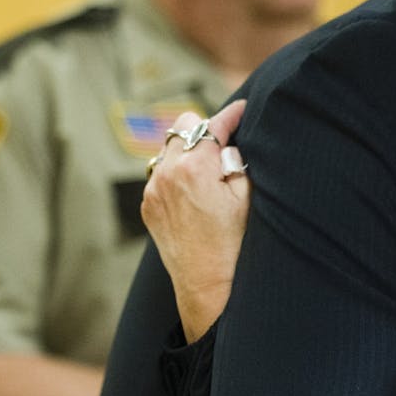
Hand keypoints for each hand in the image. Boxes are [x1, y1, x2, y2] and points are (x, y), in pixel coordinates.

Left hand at [142, 100, 248, 340]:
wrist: (208, 286)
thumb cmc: (235, 244)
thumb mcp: (247, 197)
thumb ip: (237, 161)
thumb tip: (228, 144)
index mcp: (196, 168)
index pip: (214, 125)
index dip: (232, 114)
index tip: (243, 109)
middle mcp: (168, 174)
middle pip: (183, 126)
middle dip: (204, 130)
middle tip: (224, 144)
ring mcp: (153, 190)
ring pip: (169, 148)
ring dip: (188, 151)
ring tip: (209, 170)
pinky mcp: (148, 206)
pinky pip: (161, 173)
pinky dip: (177, 173)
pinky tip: (196, 192)